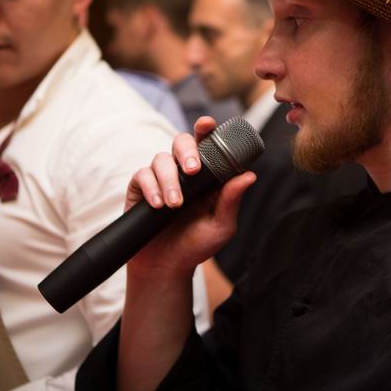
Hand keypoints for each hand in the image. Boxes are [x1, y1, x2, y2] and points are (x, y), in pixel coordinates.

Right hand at [124, 117, 255, 279]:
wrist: (167, 266)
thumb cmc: (197, 244)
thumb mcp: (221, 225)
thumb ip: (231, 200)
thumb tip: (249, 175)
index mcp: (207, 174)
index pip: (208, 144)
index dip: (207, 129)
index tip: (208, 124)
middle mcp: (183, 171)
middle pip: (181, 141)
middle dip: (186, 150)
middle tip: (192, 170)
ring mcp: (161, 177)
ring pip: (162, 158)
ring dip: (169, 179)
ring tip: (174, 204)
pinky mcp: (140, 188)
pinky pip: (143, 175)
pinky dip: (151, 188)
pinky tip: (158, 205)